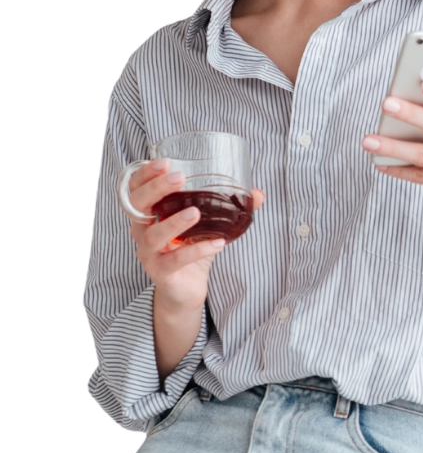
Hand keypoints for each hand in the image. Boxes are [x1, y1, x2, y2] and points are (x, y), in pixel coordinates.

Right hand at [126, 160, 265, 308]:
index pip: (135, 188)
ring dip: (174, 222)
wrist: (185, 289)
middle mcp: (142, 230)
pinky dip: (197, 251)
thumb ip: (227, 207)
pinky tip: (218, 243)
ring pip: (153, 235)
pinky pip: (175, 261)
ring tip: (196, 212)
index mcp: (148, 213)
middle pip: (137, 205)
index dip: (145, 174)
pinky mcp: (161, 272)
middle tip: (179, 178)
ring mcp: (149, 253)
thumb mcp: (207, 224)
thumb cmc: (189, 249)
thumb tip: (257, 193)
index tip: (163, 163)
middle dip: (156, 189)